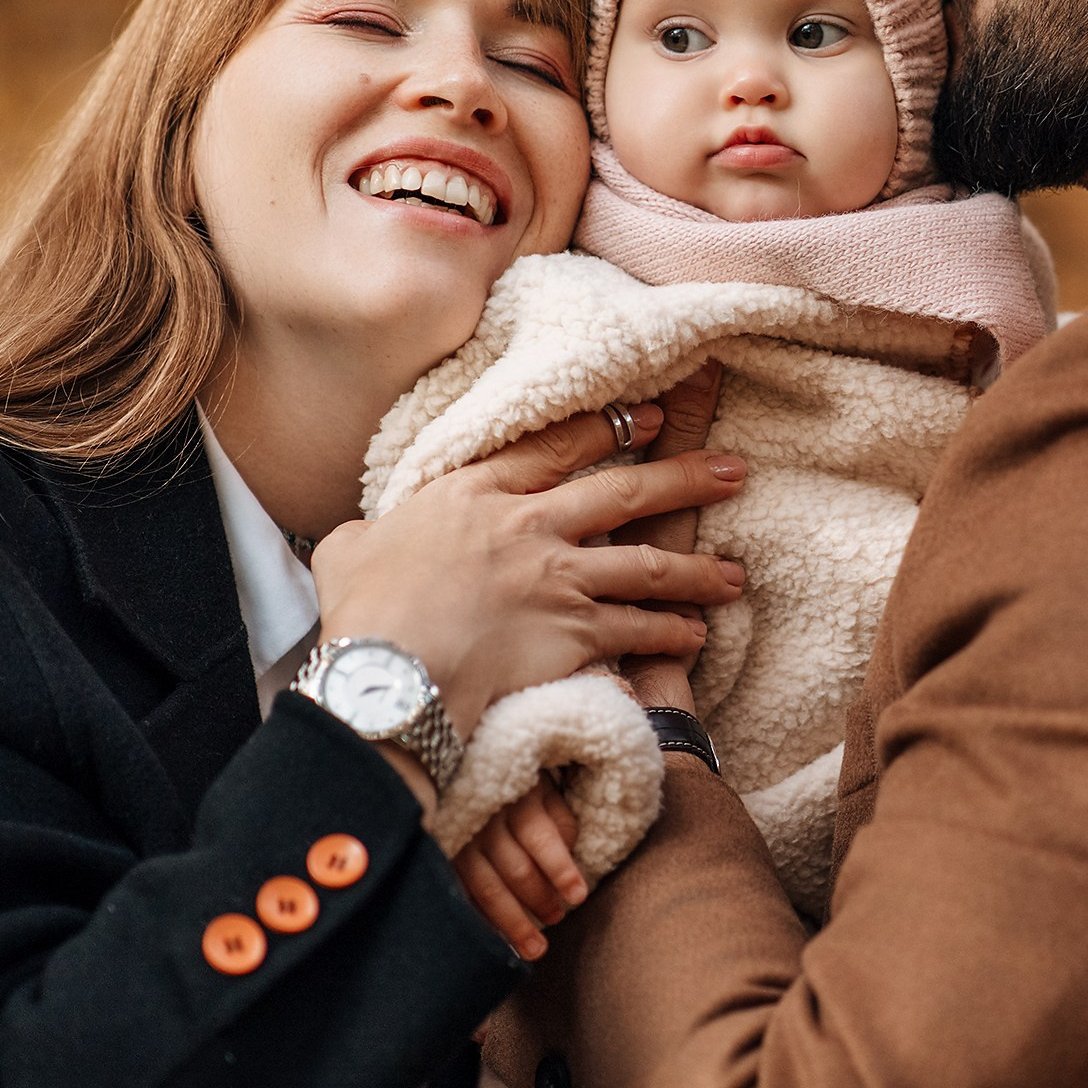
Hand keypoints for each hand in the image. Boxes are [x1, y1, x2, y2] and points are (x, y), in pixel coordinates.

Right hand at [310, 403, 748, 743]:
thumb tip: (364, 535)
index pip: (554, 449)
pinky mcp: (573, 633)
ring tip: (734, 574)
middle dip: (686, 478)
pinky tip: (696, 634)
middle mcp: (528, 525)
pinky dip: (670, 633)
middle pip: (625, 491)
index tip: (650, 417)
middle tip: (732, 472)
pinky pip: (636, 629)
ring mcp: (557, 578)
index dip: (608, 430)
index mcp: (475, 492)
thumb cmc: (361, 611)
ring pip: (647, 563)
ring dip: (698, 570)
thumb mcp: (352, 549)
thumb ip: (371, 533)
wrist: (387, 670)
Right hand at [454, 780, 585, 960]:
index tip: (578, 896)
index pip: (540, 839)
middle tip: (558, 918)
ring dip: (513, 923)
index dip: (560, 869)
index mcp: (516, 799)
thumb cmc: (516, 784)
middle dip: (539, 899)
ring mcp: (460, 841)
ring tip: (535, 948)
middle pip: (515, 869)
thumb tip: (569, 852)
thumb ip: (559, 818)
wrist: (459, 769)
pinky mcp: (443, 857)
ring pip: (487, 889)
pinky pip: (463, 895)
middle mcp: (485, 821)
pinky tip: (498, 940)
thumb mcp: (543, 788)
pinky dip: (483, 920)